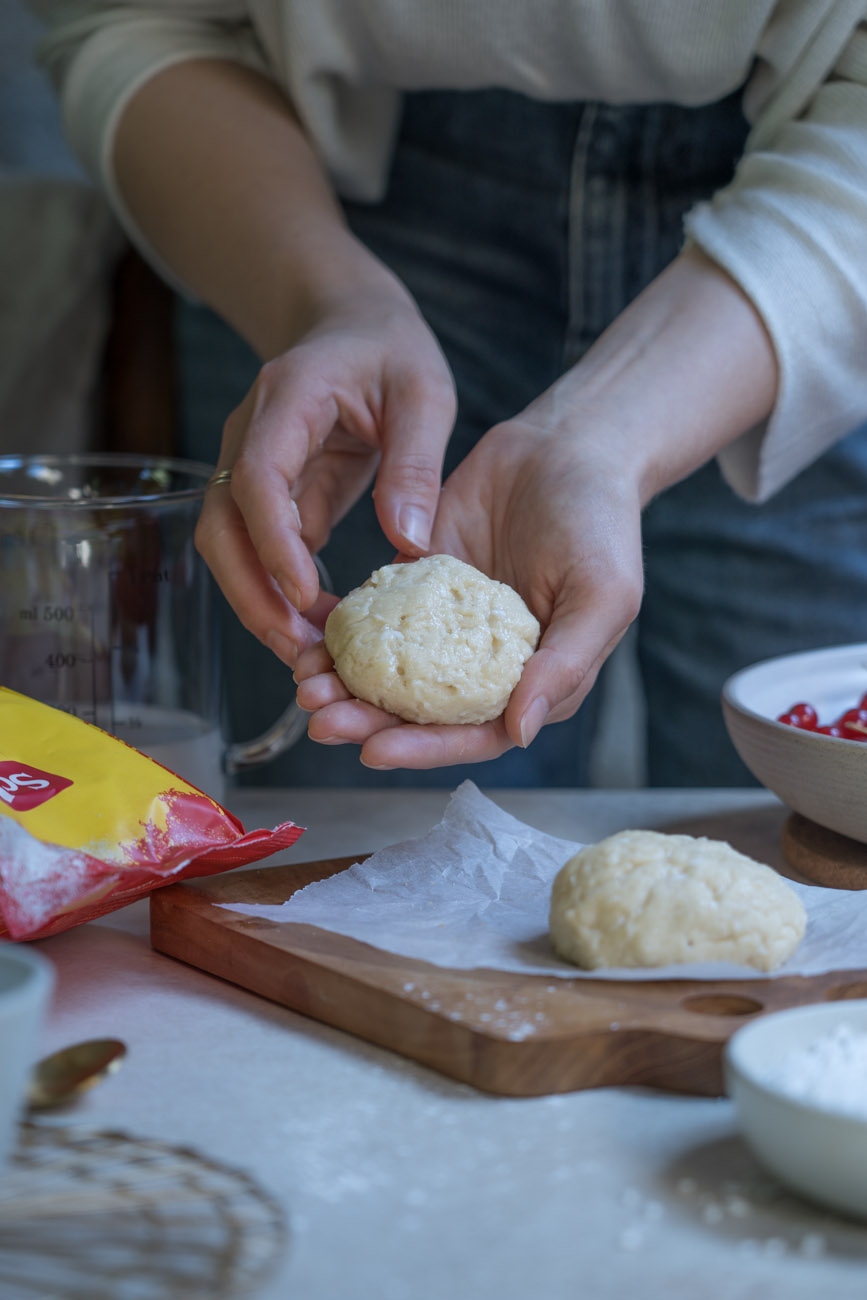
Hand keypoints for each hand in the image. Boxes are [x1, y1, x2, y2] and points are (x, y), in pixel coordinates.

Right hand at [194, 290, 455, 663]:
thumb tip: (409, 543)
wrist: (351, 326)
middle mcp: (250, 436)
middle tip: (300, 649)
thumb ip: (416, 463)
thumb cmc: (390, 351)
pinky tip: (318, 632)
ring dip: (259, 603)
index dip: (274, 539)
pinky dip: (280, 595)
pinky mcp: (269, 497)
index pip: (257, 477)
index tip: (305, 594)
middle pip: (221, 525)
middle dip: (252, 593)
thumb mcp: (424, 392)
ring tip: (308, 655)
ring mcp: (250, 467)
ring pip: (228, 547)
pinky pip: (260, 552)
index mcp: (288, 399)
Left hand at [294, 408, 645, 767]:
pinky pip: (373, 617)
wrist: (568, 444)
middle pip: (417, 713)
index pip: (471, 734)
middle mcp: (480, 664)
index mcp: (530, 681)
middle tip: (319, 719)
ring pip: (387, 671)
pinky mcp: (416, 585)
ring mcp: (443, 627)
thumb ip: (565, 665)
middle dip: (366, 722)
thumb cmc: (602, 523)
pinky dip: (341, 631)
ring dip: (345, 684)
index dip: (422, 748)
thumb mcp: (603, 595)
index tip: (372, 751)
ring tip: (306, 682)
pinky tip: (309, 634)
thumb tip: (519, 732)